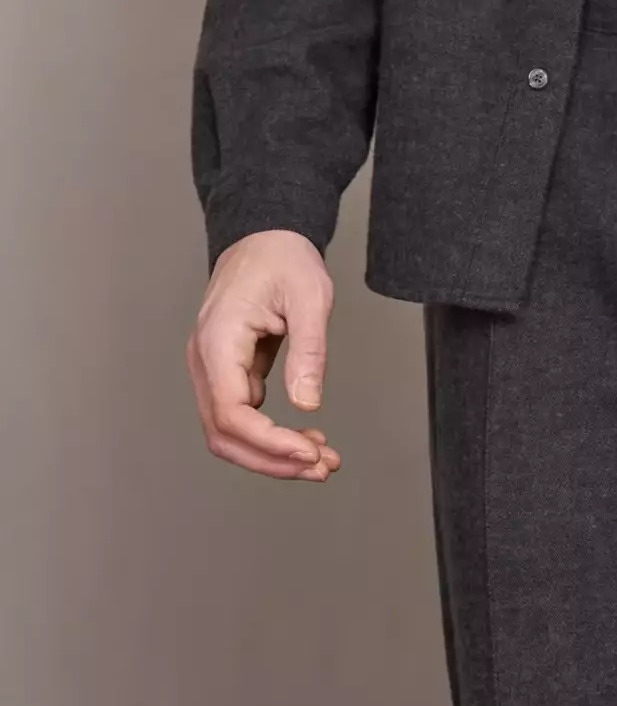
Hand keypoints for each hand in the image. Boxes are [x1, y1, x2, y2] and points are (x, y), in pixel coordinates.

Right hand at [188, 231, 341, 481]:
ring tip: (322, 461)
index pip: (232, 414)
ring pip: (230, 435)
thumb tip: (306, 404)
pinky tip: (308, 441)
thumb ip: (309, 351)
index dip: (270, 444)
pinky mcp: (229, 374)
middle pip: (224, 436)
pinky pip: (243, 420)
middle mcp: (205, 359)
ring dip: (274, 457)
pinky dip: (274, 439)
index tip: (309, 453)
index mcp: (218, 341)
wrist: (265, 237)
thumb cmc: (282, 258)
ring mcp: (212, 369)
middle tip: (322, 467)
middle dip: (273, 461)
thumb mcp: (309, 298)